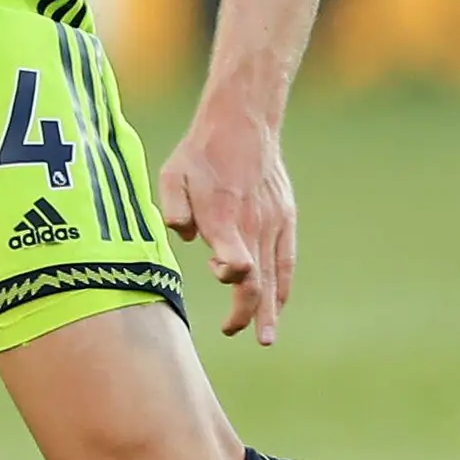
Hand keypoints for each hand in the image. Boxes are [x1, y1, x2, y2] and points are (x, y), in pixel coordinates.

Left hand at [155, 114, 296, 345]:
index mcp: (223, 215)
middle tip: (231, 330)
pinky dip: (282, 287)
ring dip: (267, 309)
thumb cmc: (200, 152)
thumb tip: (184, 237)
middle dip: (245, 310)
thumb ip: (173, 209)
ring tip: (263, 337)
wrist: (243, 123)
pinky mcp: (285, 219)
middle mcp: (252, 223)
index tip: (221, 277)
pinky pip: (287, 261)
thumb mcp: (172, 174)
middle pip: (255, 278)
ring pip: (274, 276)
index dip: (231, 272)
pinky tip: (276, 308)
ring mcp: (272, 223)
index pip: (235, 255)